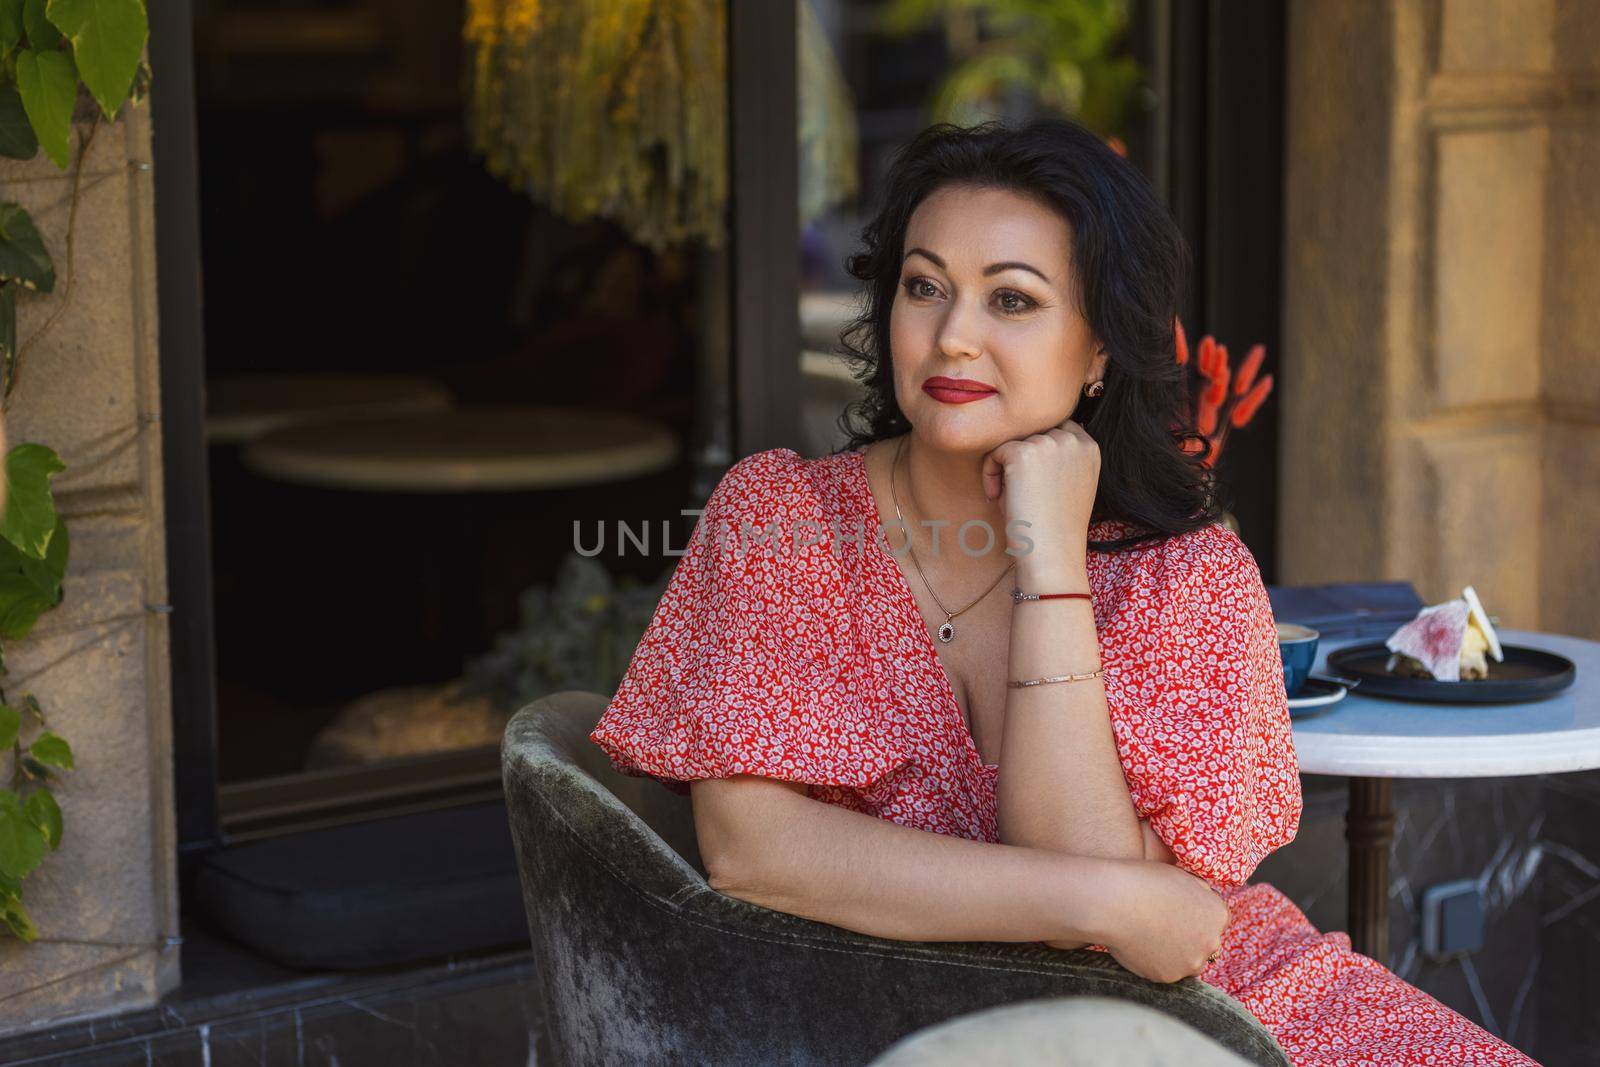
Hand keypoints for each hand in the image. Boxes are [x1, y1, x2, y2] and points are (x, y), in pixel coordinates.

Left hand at [980, 419, 1099, 583]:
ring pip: (1012, 443)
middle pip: (1032, 434)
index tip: (1032, 484)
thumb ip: (1060, 459)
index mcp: (1089, 448)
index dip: (1038, 453)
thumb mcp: (1070, 485)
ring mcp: (1049, 443)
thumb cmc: (1055, 527)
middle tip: (1016, 493)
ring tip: (1008, 499)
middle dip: (1020, 460)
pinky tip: (996, 498)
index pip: (1056, 428)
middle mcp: (1072, 440)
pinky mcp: (1024, 453)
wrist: (1052, 554)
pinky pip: (995, 453)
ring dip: (1004, 469)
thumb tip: (1028, 441)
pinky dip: (989, 474)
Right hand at [1098, 860, 1228, 983]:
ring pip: (1186, 961)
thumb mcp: (1181, 877)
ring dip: (1173, 952)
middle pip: (1204, 943)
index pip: (1216, 920)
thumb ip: (1200, 894)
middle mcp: (1211, 942)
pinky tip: (1139, 945)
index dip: (1196, 915)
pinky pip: (1165, 971)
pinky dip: (1154, 962)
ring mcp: (1190, 962)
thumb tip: (1204, 901)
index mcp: (1217, 914)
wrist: (1114, 902)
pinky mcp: (1168, 977)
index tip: (1178, 913)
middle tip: (1161, 925)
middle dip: (1188, 936)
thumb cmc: (1144, 883)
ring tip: (1148, 934)